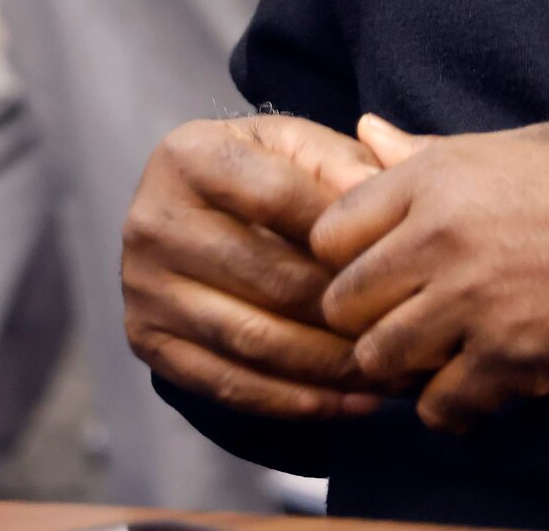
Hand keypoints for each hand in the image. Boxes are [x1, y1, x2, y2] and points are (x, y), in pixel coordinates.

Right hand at [122, 115, 388, 419]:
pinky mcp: (146, 338)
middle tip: (406, 331)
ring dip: (329, 366)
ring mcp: (143, 285)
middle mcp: (152, 219)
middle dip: (346, 311)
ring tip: (389, 374)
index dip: (345, 233)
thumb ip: (341, 163)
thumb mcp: (296, 148)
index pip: (279, 197)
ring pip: (253, 339)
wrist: (191, 208)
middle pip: (270, 277)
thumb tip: (381, 190)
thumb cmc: (260, 173)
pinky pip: (229, 384)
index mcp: (188, 155)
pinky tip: (349, 402)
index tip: (401, 261)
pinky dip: (295, 401)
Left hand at [312, 116, 548, 432]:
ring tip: (428, 353)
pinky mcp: (512, 359)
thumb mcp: (511, 144)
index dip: (344, 256)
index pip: (329, 232)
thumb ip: (425, 153)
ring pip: (381, 358)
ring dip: (400, 364)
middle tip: (393, 318)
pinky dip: (449, 407)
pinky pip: (441, 406)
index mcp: (434, 180)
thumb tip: (365, 132)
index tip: (369, 266)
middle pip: (343, 302)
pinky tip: (469, 386)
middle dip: (361, 316)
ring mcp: (473, 304)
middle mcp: (439, 240)